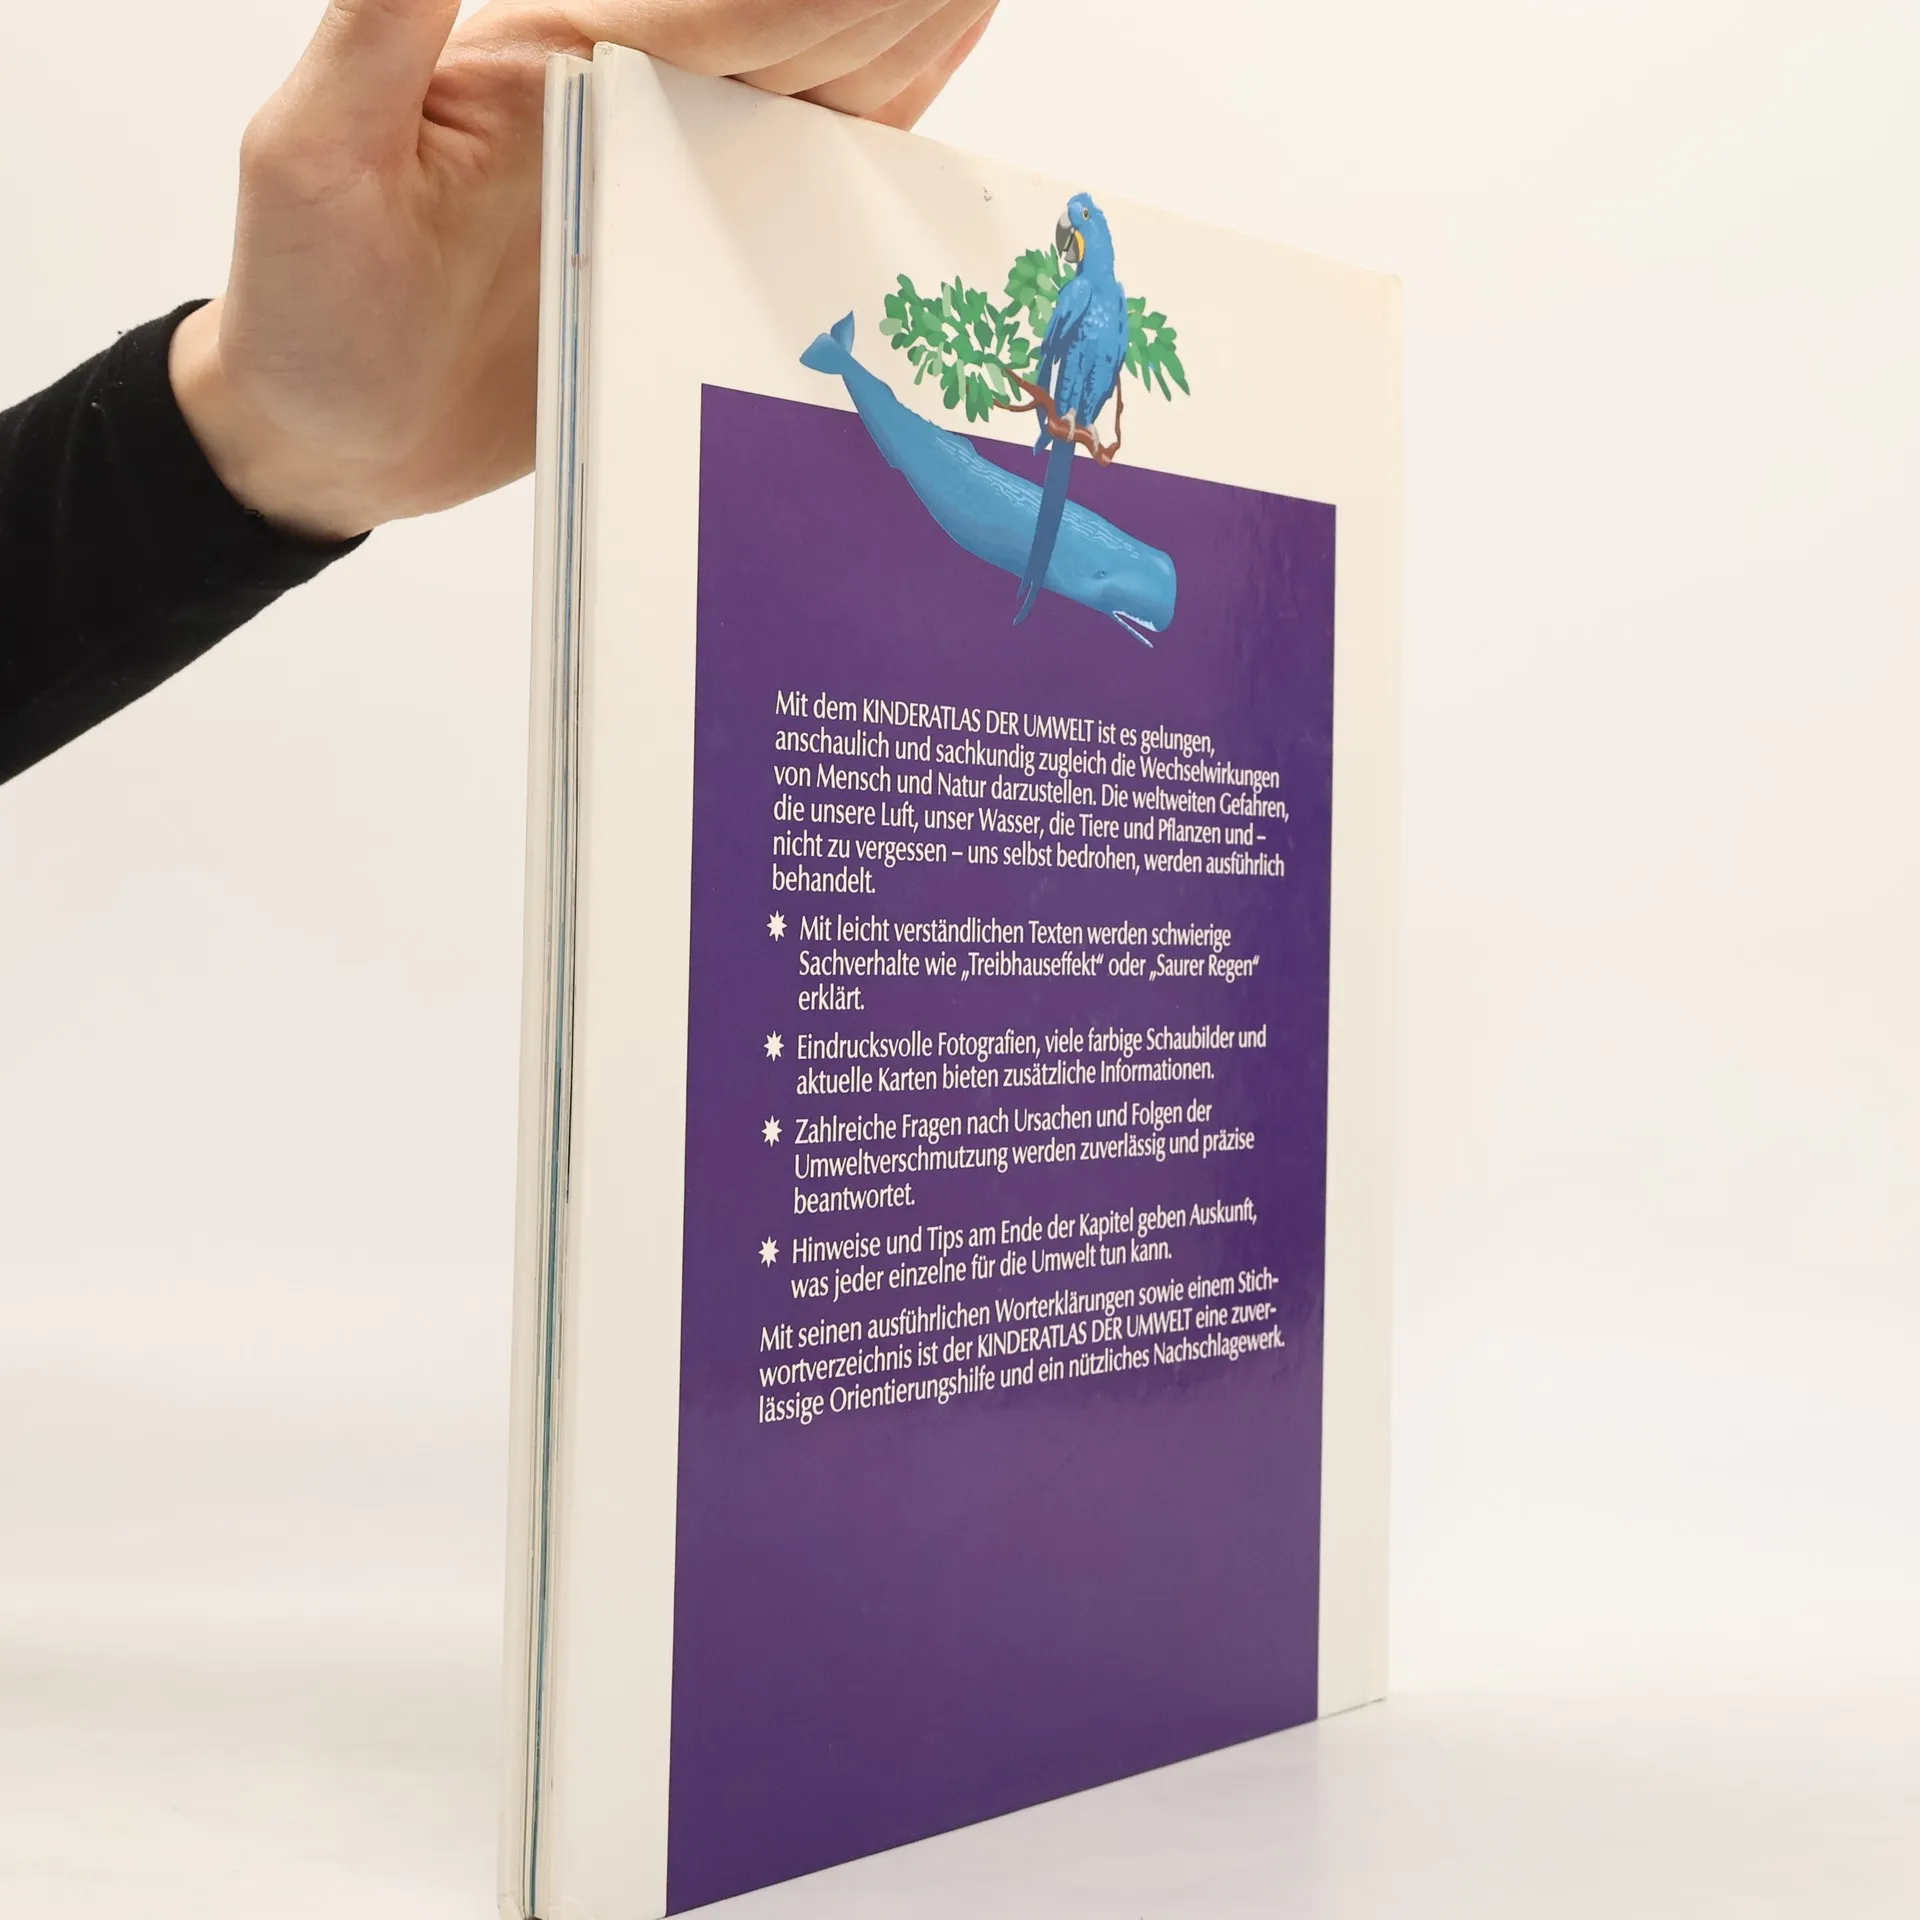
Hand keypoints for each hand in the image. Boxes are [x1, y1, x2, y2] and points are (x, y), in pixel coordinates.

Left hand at [169, 1, 996, 541]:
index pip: (718, 10)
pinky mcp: (673, 268)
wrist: (325, 435)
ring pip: (805, 109)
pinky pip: (784, 208)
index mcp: (559, 64)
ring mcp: (656, 189)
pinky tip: (918, 127)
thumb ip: (380, 26)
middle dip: (887, 5)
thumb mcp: (312, 155)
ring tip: (977, 9)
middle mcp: (623, 109)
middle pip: (787, 38)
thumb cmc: (300, 303)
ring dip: (899, 60)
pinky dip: (855, 166)